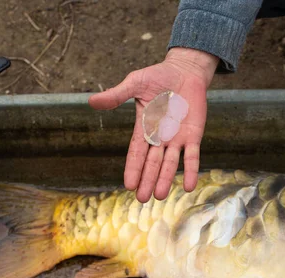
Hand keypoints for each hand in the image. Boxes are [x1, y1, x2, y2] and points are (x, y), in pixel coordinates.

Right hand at [89, 48, 218, 202]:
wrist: (185, 71)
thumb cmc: (159, 77)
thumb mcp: (135, 83)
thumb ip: (116, 95)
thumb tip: (91, 102)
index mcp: (144, 128)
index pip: (137, 152)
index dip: (133, 168)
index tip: (128, 184)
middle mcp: (160, 138)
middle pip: (152, 163)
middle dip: (147, 180)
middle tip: (142, 199)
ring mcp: (177, 138)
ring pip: (170, 163)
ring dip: (165, 179)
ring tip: (159, 196)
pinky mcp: (194, 135)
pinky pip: (192, 156)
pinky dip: (191, 170)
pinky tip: (189, 186)